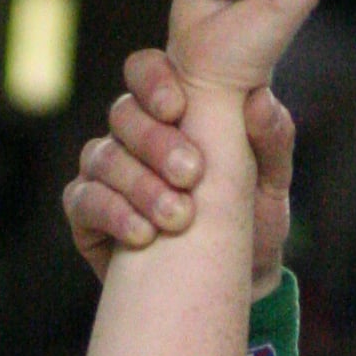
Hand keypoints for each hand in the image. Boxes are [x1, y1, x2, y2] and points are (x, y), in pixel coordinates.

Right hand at [64, 53, 294, 290]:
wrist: (233, 284)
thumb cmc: (251, 222)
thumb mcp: (271, 183)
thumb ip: (271, 139)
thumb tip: (259, 99)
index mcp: (173, 110)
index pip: (145, 71)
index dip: (153, 81)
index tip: (178, 109)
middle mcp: (133, 135)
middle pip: (123, 114)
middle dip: (154, 141)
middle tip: (191, 173)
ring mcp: (106, 173)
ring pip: (102, 157)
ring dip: (139, 184)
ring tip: (178, 217)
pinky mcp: (87, 215)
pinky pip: (84, 200)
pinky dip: (112, 214)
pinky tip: (143, 235)